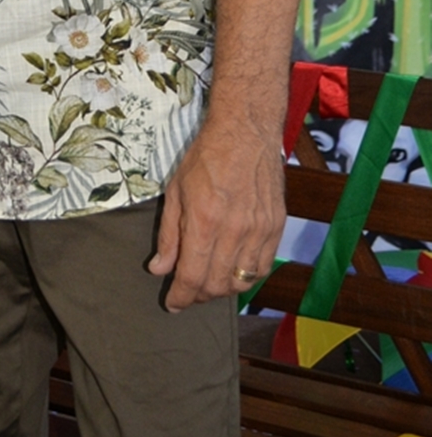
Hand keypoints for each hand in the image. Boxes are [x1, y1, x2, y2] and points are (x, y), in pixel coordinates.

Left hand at [147, 117, 285, 310]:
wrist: (246, 132)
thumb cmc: (206, 157)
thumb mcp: (176, 191)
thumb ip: (168, 234)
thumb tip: (159, 268)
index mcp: (204, 222)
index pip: (192, 277)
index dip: (180, 297)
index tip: (172, 304)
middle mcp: (234, 231)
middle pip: (217, 285)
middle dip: (199, 295)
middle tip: (188, 291)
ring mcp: (259, 231)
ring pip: (242, 282)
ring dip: (222, 289)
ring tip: (209, 281)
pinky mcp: (276, 227)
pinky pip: (262, 267)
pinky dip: (246, 276)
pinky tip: (234, 269)